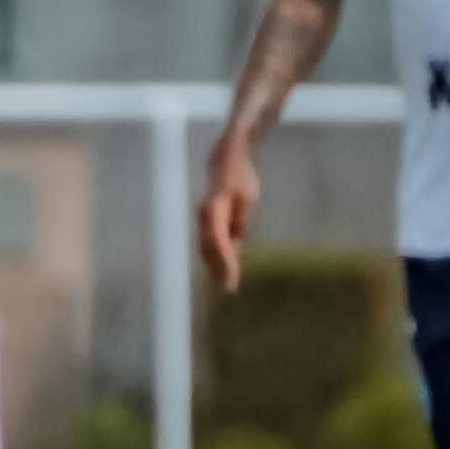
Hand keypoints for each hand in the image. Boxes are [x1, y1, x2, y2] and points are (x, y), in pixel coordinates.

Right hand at [195, 139, 259, 292]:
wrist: (227, 159)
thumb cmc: (240, 178)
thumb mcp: (246, 200)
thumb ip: (239, 223)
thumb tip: (235, 246)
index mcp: (214, 211)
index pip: (219, 242)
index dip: (225, 263)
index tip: (232, 280)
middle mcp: (204, 217)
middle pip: (209, 249)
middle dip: (218, 269)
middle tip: (230, 289)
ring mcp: (203, 219)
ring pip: (206, 248)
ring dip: (215, 266)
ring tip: (226, 284)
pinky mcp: (208, 221)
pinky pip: (209, 243)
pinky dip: (216, 257)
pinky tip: (224, 268)